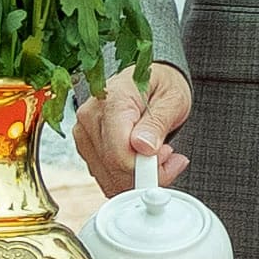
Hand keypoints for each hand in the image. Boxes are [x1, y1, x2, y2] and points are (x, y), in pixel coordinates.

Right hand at [69, 63, 192, 180]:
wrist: (151, 81)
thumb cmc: (162, 86)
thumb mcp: (172, 99)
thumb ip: (157, 123)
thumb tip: (143, 146)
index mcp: (112, 99)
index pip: (119, 151)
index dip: (146, 166)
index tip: (169, 159)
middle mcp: (91, 116)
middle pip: (114, 167)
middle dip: (148, 173)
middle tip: (171, 158)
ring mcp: (85, 133)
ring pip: (110, 176)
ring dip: (140, 176)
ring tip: (161, 156)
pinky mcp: (86, 147)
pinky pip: (107, 176)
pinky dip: (129, 177)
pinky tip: (146, 162)